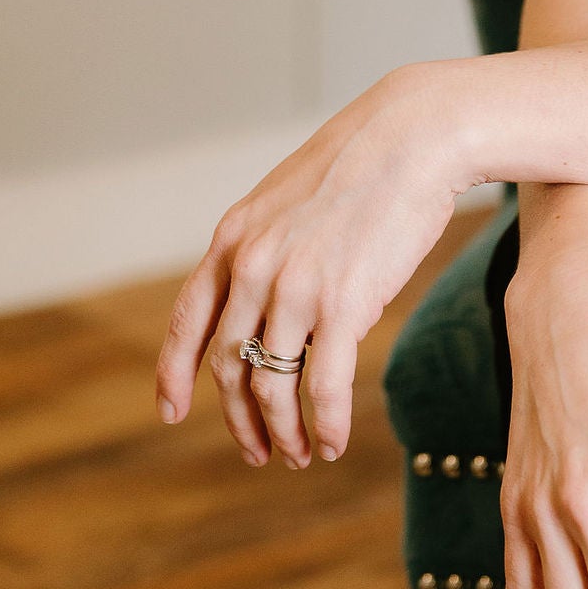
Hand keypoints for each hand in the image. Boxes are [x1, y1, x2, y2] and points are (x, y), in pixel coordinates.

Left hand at [155, 65, 461, 468]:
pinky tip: (335, 440)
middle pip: (229, 366)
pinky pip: (323, 387)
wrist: (416, 135)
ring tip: (300, 454)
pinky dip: (327, 425)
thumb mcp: (287, 197)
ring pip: (272, 387)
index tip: (171, 411)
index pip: (185, 321)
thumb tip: (265, 304)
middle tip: (258, 451)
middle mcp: (252, 267)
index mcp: (233, 238)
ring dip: (282, 433)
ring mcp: (295, 288)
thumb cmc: (363, 161)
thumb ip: (264, 247)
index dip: (173, 374)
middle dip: (240, 419)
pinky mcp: (344, 304)